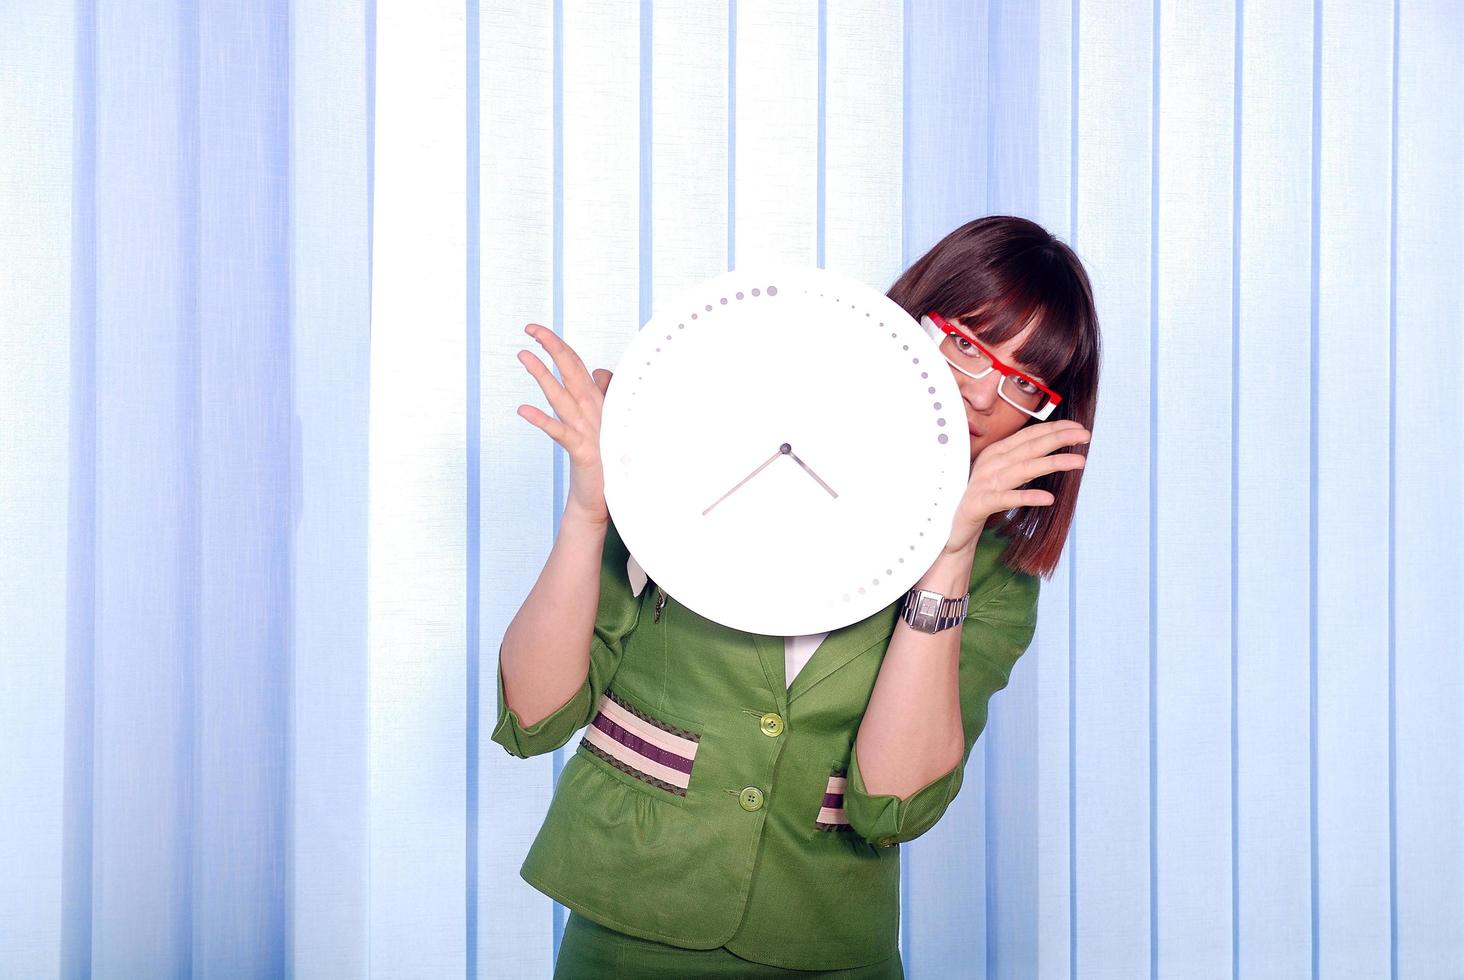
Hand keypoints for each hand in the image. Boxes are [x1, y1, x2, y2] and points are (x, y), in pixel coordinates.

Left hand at [515, 322, 613, 524]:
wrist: (603, 497)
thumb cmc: (603, 457)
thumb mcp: (603, 421)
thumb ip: (602, 393)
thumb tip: (599, 371)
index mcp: (596, 402)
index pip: (576, 365)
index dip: (557, 345)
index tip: (536, 330)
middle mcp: (593, 410)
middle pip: (572, 371)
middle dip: (552, 348)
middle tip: (530, 329)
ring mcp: (589, 430)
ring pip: (563, 396)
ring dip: (543, 375)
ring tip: (523, 356)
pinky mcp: (583, 451)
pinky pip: (560, 433)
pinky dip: (542, 420)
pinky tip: (523, 410)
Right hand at [942, 420, 1090, 553]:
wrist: (950, 527)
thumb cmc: (980, 498)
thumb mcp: (1002, 476)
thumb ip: (1021, 463)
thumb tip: (1049, 452)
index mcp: (997, 453)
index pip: (1029, 435)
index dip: (1054, 429)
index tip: (1079, 428)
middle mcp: (992, 463)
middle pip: (1030, 447)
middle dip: (1059, 438)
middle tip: (1086, 436)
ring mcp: (985, 483)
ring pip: (1023, 469)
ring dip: (1053, 463)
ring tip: (1079, 462)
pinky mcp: (980, 503)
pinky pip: (1006, 499)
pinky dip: (1027, 497)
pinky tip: (1048, 498)